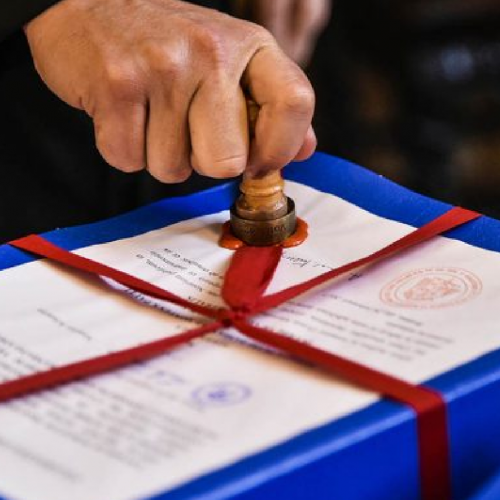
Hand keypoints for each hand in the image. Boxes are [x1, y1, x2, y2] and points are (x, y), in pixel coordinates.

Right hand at [25, 0, 315, 181]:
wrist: (93, 15)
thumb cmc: (171, 51)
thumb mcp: (232, 64)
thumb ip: (273, 108)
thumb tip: (304, 149)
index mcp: (250, 45)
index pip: (294, 104)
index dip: (279, 149)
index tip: (258, 164)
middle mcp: (211, 50)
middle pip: (227, 163)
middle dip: (202, 162)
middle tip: (185, 128)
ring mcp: (163, 65)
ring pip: (173, 169)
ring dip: (159, 156)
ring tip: (149, 114)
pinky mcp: (118, 83)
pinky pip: (130, 160)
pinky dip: (124, 150)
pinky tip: (123, 115)